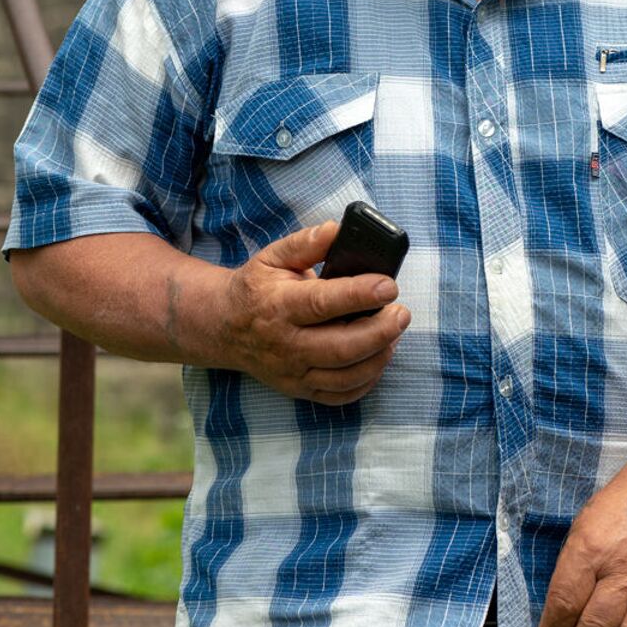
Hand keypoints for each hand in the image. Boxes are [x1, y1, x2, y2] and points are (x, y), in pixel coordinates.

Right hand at [214, 221, 409, 403]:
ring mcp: (292, 372)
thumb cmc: (257, 288)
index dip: (360, 294)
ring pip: (346, 376)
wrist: (224, 328)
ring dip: (379, 357)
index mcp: (278, 305)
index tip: (389, 285)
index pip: (323, 303)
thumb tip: (337, 230)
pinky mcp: (300, 390)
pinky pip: (340, 396)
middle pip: (341, 347)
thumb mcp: (273, 257)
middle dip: (380, 331)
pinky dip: (367, 381)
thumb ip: (306, 243)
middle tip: (402, 313)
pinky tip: (378, 357)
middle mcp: (285, 344)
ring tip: (394, 333)